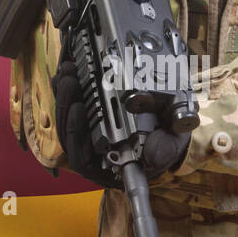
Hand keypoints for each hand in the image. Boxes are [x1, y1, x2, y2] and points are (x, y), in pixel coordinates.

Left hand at [51, 61, 189, 187]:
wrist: (170, 125)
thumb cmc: (167, 137)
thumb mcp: (174, 140)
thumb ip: (166, 147)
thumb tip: (152, 156)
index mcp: (113, 164)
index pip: (83, 159)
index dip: (75, 135)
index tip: (78, 109)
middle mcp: (96, 153)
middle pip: (68, 133)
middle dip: (67, 104)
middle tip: (71, 82)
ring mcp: (88, 135)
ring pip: (65, 118)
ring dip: (64, 93)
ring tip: (68, 72)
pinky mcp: (85, 118)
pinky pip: (66, 107)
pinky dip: (63, 90)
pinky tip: (63, 74)